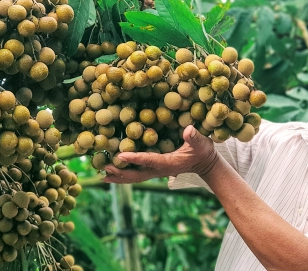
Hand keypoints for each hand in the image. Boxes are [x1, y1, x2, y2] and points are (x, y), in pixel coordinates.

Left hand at [103, 125, 218, 183]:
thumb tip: (188, 130)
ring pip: (135, 176)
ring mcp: (156, 171)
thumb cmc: (203, 150)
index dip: (135, 158)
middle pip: (137, 175)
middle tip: (104, 168)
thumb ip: (194, 137)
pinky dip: (125, 174)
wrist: (205, 162)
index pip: (149, 160)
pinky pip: (137, 173)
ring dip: (120, 177)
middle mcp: (160, 170)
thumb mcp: (202, 142)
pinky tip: (114, 173)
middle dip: (121, 173)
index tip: (120, 156)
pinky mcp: (155, 169)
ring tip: (103, 176)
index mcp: (169, 163)